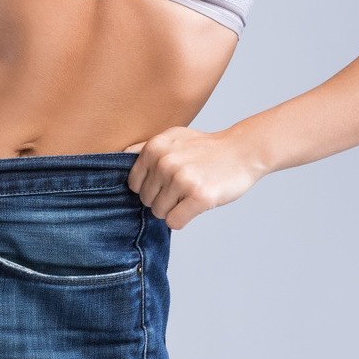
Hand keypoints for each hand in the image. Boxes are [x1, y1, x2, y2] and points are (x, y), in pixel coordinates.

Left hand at [123, 126, 262, 229]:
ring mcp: (182, 179)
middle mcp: (165, 162)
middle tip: (183, 187)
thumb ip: (144, 148)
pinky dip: (183, 218)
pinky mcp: (199, 196)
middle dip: (162, 199)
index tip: (166, 183)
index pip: (134, 185)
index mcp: (154, 147)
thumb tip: (117, 159)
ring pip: (159, 213)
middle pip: (146, 201)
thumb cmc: (204, 148)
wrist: (242, 151)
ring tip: (190, 193)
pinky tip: (195, 204)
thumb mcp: (171, 137)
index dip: (149, 188)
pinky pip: (174, 222)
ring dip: (174, 209)